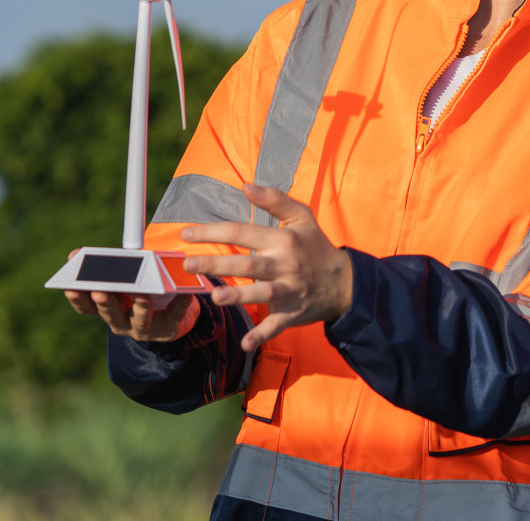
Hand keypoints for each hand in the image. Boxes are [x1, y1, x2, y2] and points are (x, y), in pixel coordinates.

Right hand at [63, 255, 198, 341]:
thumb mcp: (123, 283)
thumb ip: (107, 268)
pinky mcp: (166, 331)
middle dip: (104, 302)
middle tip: (100, 291)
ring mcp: (142, 329)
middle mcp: (121, 323)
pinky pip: (173, 316)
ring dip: (139, 305)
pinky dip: (179, 304)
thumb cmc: (142, 294)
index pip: (87, 307)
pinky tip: (185, 293)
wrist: (170, 321)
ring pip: (139, 319)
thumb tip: (77, 253)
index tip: (70, 286)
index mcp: (108, 310)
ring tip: (142, 293)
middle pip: (109, 313)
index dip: (78, 298)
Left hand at [180, 183, 352, 351]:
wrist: (343, 281)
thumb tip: (246, 186)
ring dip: (239, 296)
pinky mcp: (292, 312)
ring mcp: (289, 290)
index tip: (186, 234)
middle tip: (189, 264)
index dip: (213, 231)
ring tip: (215, 296)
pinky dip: (262, 334)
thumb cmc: (315, 246)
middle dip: (217, 263)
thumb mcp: (302, 216)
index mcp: (283, 239)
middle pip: (248, 264)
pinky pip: (276, 325)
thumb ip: (275, 200)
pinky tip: (246, 343)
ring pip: (262, 293)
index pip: (243, 232)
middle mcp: (285, 264)